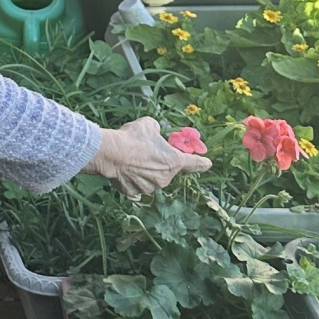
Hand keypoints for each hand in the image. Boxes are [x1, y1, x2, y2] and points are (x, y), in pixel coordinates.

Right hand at [86, 116, 211, 200]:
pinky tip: (124, 167)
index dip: (202, 163)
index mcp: (174, 161)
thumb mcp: (150, 125)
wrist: (111, 153)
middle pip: (168, 170)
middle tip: (147, 151)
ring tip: (131, 158)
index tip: (207, 164)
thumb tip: (155, 134)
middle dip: (161, 162)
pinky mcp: (134, 192)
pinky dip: (133, 177)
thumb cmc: (133, 137)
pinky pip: (137, 184)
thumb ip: (158, 132)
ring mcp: (150, 187)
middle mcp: (165, 178)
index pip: (194, 164)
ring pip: (151, 178)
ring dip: (146, 171)